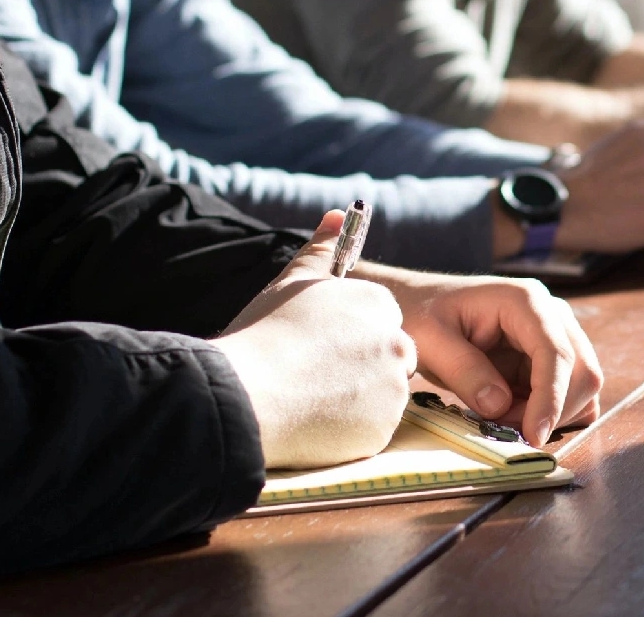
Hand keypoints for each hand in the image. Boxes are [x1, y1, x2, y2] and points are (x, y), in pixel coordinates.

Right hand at [212, 211, 416, 468]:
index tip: (321, 347)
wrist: (247, 394)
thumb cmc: (264, 334)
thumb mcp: (292, 282)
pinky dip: (350, 429)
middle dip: (361, 368)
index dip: (350, 337)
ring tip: (310, 398)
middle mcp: (396, 343)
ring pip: (383, 395)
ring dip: (357, 399)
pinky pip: (372, 429)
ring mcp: (393, 388)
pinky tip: (315, 421)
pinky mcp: (384, 429)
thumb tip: (338, 214)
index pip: (381, 321)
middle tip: (316, 376)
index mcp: (378, 304)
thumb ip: (321, 250)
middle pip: (390, 358)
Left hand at [354, 267, 603, 445]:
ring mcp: (556, 335)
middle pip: (582, 371)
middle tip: (505, 427)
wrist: (419, 305)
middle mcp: (551, 314)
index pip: (556, 352)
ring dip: (552, 414)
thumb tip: (500, 406)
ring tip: (503, 416)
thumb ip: (464, 370)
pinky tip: (516, 413)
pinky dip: (552, 413)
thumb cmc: (421, 314)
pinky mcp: (551, 357)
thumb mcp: (430, 340)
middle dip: (551, 410)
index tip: (533, 435)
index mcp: (525, 301)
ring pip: (582, 385)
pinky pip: (571, 392)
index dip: (551, 398)